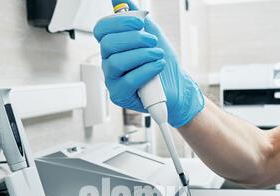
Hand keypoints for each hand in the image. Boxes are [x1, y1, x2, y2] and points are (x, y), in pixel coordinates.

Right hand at [93, 0, 203, 127]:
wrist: (177, 88)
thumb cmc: (162, 63)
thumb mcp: (151, 34)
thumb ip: (135, 17)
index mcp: (113, 46)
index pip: (102, 29)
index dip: (118, 22)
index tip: (139, 23)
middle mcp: (109, 62)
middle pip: (108, 44)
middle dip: (134, 39)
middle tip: (152, 42)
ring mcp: (112, 80)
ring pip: (117, 62)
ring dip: (142, 55)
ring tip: (158, 55)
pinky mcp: (119, 95)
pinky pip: (128, 80)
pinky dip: (146, 70)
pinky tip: (158, 66)